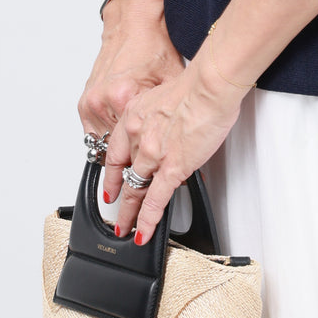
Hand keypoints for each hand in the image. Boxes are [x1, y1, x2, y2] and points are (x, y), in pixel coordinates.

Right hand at [77, 0, 183, 174]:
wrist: (135, 23)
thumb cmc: (153, 46)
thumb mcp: (173, 83)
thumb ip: (172, 117)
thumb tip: (184, 142)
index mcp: (123, 98)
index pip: (132, 146)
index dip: (147, 163)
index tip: (154, 176)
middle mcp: (102, 101)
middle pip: (115, 149)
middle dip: (130, 165)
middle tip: (140, 180)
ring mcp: (91, 101)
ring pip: (102, 143)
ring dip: (117, 152)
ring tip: (133, 160)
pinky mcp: (86, 100)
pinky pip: (94, 130)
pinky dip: (108, 135)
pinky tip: (123, 137)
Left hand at [103, 53, 244, 244]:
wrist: (208, 86)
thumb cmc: (195, 86)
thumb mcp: (162, 97)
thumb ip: (158, 118)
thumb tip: (166, 131)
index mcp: (133, 117)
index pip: (114, 153)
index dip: (110, 174)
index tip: (109, 185)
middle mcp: (138, 137)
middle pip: (124, 175)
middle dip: (118, 198)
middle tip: (115, 213)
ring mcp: (153, 154)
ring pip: (135, 191)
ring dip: (129, 214)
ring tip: (126, 228)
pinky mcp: (172, 168)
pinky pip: (156, 200)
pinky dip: (148, 219)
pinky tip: (144, 231)